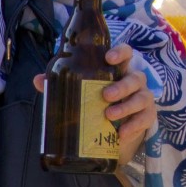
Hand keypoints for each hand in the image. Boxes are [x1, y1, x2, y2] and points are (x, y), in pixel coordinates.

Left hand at [31, 46, 159, 162]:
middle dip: (121, 86)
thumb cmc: (99, 100)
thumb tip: (38, 80)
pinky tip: (121, 134)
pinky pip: (145, 119)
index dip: (120, 52)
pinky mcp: (147, 117)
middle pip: (136, 77)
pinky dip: (134, 126)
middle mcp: (134, 81)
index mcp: (119, 70)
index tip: (109, 58)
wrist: (117, 128)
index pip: (126, 53)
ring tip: (109, 115)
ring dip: (126, 106)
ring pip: (142, 97)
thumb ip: (62, 83)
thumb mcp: (83, 90)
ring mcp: (143, 98)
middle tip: (105, 95)